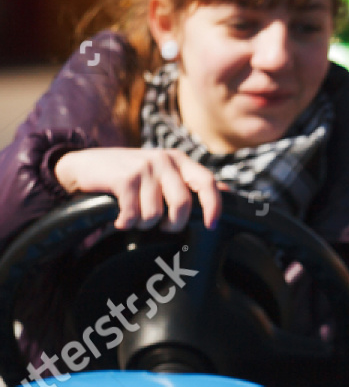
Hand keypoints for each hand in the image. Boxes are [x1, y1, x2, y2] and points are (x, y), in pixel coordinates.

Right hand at [53, 148, 220, 231]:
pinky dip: (127, 222)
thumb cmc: (127, 174)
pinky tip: (121, 218)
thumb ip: (189, 181)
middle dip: (174, 223)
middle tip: (164, 226)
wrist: (82, 165)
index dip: (214, 206)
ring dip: (144, 223)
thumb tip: (227, 191)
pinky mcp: (124, 178)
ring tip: (135, 216)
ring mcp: (144, 168)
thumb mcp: (161, 172)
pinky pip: (134, 214)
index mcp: (178, 160)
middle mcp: (164, 161)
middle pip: (183, 204)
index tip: (212, 225)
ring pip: (156, 213)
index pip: (207, 182)